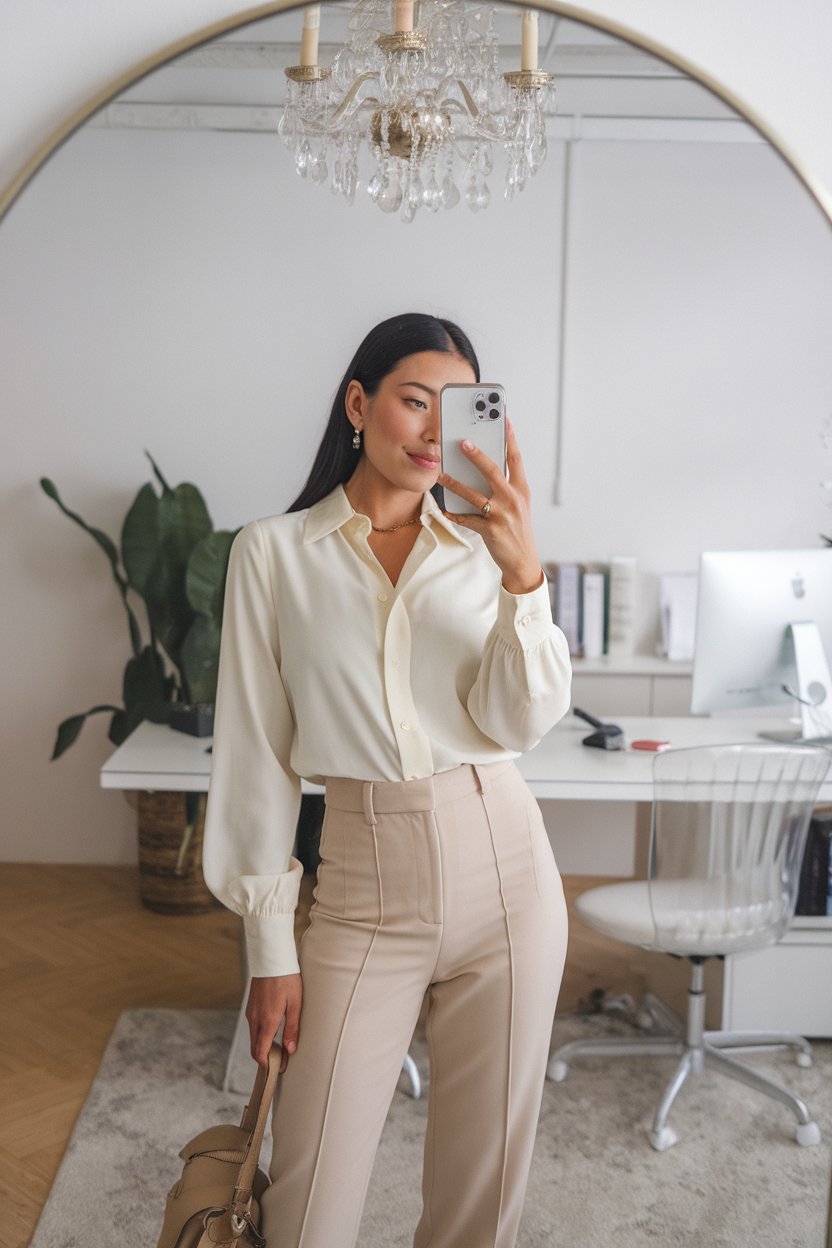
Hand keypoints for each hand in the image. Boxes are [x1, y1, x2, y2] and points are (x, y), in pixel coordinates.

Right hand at [246, 973, 302, 1071]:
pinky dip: (261, 1035)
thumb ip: (292, 1028)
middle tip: (282, 1062)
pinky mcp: (251, 1007)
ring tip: (281, 1048)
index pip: (261, 1052)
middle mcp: (255, 1019)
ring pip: (254, 1038)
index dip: (269, 1065)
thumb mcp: (296, 1004)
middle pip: (255, 1048)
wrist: (272, 958)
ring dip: (264, 1047)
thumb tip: (290, 1050)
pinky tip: (274, 1032)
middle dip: (266, 1059)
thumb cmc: (287, 979)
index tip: (279, 1069)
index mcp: (267, 1021)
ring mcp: (251, 1013)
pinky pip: (253, 1027)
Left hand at [438, 418, 543, 594]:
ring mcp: (502, 515)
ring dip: (454, 484)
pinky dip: (454, 514)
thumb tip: (483, 468)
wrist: (522, 561)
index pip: (515, 458)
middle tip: (462, 441)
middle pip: (493, 470)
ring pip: (473, 494)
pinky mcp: (490, 530)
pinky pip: (466, 518)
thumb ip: (505, 486)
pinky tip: (444, 509)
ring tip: (441, 476)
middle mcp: (513, 499)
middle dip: (476, 455)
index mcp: (521, 490)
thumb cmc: (517, 530)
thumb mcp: (518, 505)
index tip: (503, 419)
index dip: (509, 438)